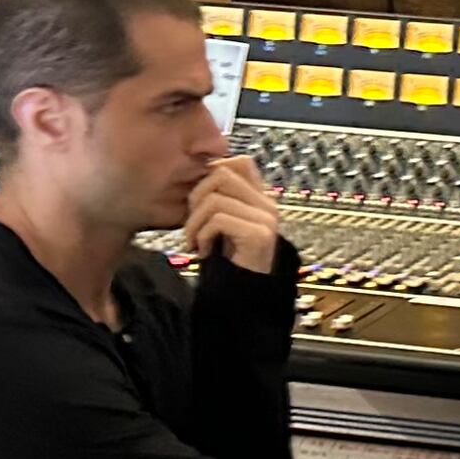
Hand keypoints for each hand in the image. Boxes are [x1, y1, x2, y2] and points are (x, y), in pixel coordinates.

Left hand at [181, 155, 284, 271]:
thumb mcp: (223, 224)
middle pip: (222, 173)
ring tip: (195, 241)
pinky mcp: (258, 235)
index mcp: (260, 199)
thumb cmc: (228, 261)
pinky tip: (204, 251)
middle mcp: (267, 205)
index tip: (199, 199)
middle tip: (192, 222)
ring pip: (214, 199)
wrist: (243, 296)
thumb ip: (219, 200)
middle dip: (196, 196)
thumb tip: (200, 174)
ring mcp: (266, 219)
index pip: (240, 162)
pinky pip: (218, 220)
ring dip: (194, 222)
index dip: (214, 171)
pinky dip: (202, 236)